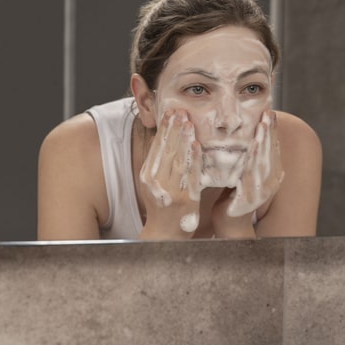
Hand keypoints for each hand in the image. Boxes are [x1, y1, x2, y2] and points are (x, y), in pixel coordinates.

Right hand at [138, 109, 202, 238]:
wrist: (165, 233)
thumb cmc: (164, 204)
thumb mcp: (156, 182)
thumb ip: (160, 163)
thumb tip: (168, 137)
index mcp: (147, 175)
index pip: (156, 147)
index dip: (163, 129)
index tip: (170, 112)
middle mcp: (156, 182)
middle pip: (165, 150)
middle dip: (173, 129)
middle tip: (179, 110)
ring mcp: (170, 191)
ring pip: (177, 160)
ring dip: (183, 139)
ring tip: (188, 122)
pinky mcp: (185, 199)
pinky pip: (190, 175)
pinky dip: (193, 159)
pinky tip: (196, 145)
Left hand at [212, 111, 283, 234]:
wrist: (228, 221)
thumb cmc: (232, 193)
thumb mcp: (242, 171)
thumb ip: (248, 157)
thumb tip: (250, 134)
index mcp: (271, 176)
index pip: (274, 150)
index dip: (273, 132)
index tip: (271, 114)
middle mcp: (270, 183)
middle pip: (271, 154)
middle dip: (270, 132)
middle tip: (270, 113)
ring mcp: (261, 192)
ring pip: (263, 162)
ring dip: (264, 142)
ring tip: (263, 125)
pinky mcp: (249, 199)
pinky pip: (250, 174)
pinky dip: (251, 158)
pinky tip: (252, 146)